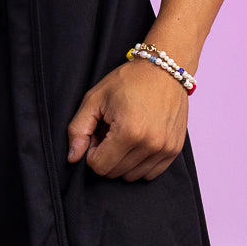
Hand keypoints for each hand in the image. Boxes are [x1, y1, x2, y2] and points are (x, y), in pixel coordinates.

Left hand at [66, 58, 187, 181]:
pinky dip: (139, 163)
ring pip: (131, 176)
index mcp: (129, 132)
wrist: (163, 69)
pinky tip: (138, 141)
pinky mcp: (174, 150)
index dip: (92, 150)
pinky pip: (150, 174)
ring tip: (125, 134)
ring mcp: (165, 149)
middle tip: (110, 130)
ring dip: (123, 160)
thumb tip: (72, 158)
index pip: (99, 166)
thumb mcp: (95, 98)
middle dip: (106, 155)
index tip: (99, 131)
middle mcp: (150, 145)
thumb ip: (78, 129)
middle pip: (114, 172)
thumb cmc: (128, 80)